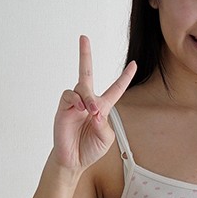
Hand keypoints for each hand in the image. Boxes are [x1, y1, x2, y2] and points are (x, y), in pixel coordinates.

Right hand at [53, 35, 136, 170]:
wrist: (73, 160)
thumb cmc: (90, 149)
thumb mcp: (106, 138)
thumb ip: (104, 124)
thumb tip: (94, 111)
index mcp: (102, 108)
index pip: (115, 89)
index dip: (124, 77)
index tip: (133, 64)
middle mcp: (87, 101)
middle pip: (87, 72)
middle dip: (85, 54)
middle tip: (83, 37)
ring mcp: (74, 104)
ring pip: (81, 88)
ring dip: (88, 98)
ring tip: (90, 112)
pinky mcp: (63, 108)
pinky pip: (69, 95)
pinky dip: (76, 99)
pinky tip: (81, 109)